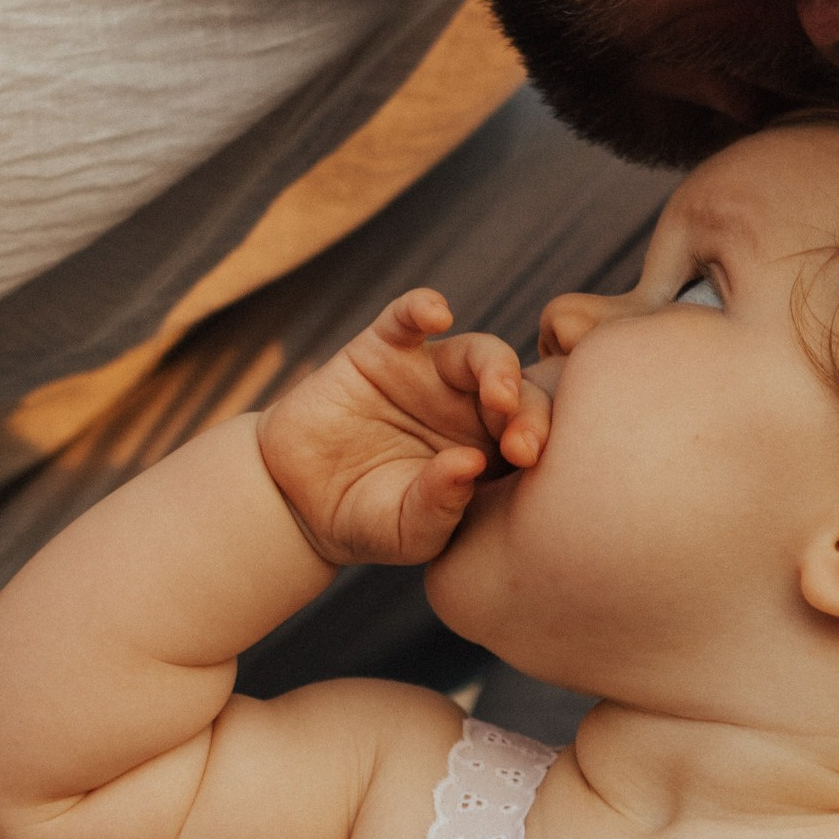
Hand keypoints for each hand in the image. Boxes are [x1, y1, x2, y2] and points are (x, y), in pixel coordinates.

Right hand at [259, 289, 549, 565]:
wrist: (298, 500)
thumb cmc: (368, 523)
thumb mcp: (407, 532)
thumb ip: (439, 506)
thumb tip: (470, 464)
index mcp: (492, 454)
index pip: (535, 439)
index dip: (540, 443)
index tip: (527, 459)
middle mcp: (471, 409)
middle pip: (519, 394)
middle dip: (530, 414)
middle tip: (523, 444)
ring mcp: (430, 376)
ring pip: (479, 353)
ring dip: (497, 368)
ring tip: (499, 395)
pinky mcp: (384, 350)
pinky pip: (408, 318)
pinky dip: (423, 306)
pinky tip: (435, 313)